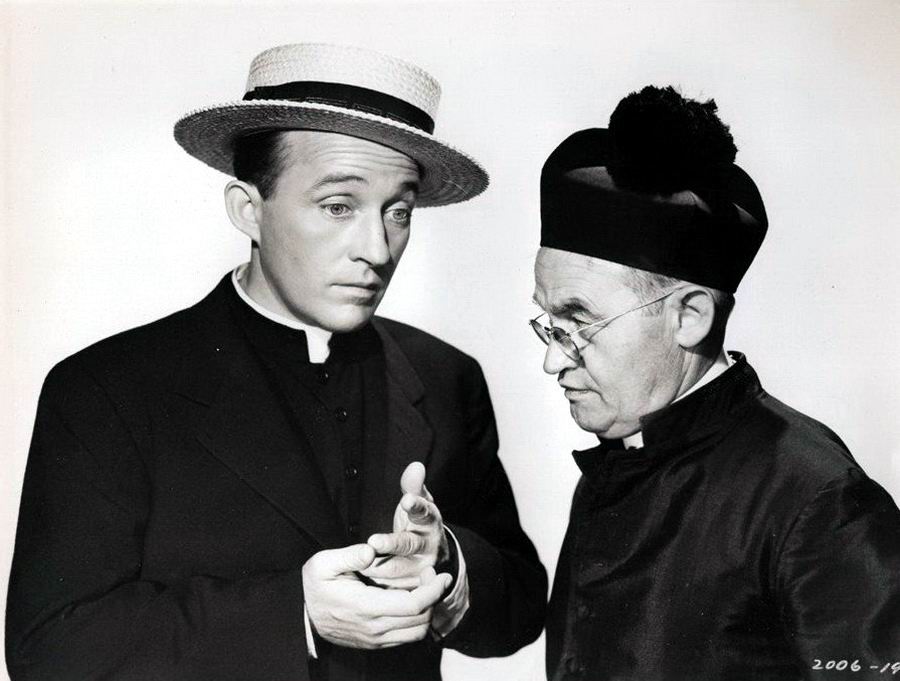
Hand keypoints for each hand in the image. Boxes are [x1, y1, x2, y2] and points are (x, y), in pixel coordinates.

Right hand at [302, 543, 450, 649]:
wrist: (302, 616)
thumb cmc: (314, 586)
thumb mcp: (323, 563)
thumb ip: (349, 555)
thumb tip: (372, 550)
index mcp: (366, 606)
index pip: (414, 604)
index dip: (434, 589)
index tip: (442, 574)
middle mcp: (374, 627)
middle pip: (422, 619)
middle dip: (434, 596)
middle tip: (430, 574)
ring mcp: (375, 639)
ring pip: (417, 632)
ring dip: (427, 610)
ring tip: (422, 587)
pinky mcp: (375, 643)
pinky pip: (406, 638)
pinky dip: (417, 621)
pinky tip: (411, 601)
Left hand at [363, 462, 448, 589]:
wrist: (434, 559)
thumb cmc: (418, 525)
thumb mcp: (420, 504)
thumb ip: (414, 487)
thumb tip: (415, 466)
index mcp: (430, 523)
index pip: (424, 513)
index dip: (416, 506)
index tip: (407, 500)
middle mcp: (428, 546)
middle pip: (408, 545)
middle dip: (391, 543)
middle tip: (373, 541)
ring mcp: (421, 569)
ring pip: (397, 568)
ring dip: (378, 566)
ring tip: (361, 563)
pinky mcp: (412, 587)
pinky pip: (392, 586)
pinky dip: (377, 584)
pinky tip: (361, 579)